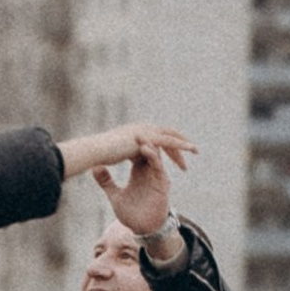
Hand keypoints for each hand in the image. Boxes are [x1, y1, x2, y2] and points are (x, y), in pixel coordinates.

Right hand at [56, 123, 193, 180]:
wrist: (94, 151)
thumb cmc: (97, 156)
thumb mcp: (110, 157)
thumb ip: (117, 158)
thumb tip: (114, 162)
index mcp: (135, 133)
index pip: (155, 138)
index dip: (166, 146)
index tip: (174, 156)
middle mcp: (142, 129)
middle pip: (165, 135)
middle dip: (178, 144)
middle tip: (189, 153)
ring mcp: (145, 131)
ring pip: (170, 136)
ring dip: (183, 144)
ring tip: (195, 152)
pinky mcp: (147, 137)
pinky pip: (169, 141)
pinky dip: (180, 145)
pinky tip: (191, 150)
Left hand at [96, 142, 176, 236]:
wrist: (143, 229)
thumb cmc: (132, 214)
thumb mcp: (115, 196)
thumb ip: (106, 182)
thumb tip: (94, 168)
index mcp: (139, 171)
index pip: (135, 151)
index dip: (128, 142)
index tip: (117, 134)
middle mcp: (149, 170)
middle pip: (147, 149)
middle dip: (140, 139)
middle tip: (130, 130)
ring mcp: (157, 175)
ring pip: (154, 155)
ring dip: (148, 145)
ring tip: (139, 137)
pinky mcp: (163, 182)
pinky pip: (159, 167)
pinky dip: (154, 158)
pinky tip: (147, 151)